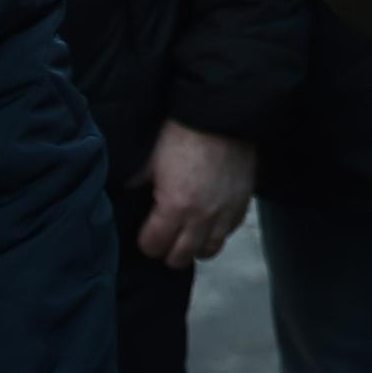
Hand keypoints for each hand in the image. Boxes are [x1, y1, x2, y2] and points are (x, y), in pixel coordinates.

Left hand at [130, 120, 255, 269]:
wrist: (221, 115)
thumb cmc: (183, 134)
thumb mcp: (150, 160)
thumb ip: (137, 184)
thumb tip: (128, 194)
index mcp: (175, 206)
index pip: (154, 246)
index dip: (146, 242)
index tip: (147, 233)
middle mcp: (202, 216)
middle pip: (181, 257)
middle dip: (168, 252)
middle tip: (164, 239)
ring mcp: (225, 211)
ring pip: (209, 250)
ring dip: (195, 247)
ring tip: (188, 236)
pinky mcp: (243, 202)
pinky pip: (230, 232)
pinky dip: (217, 232)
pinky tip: (210, 222)